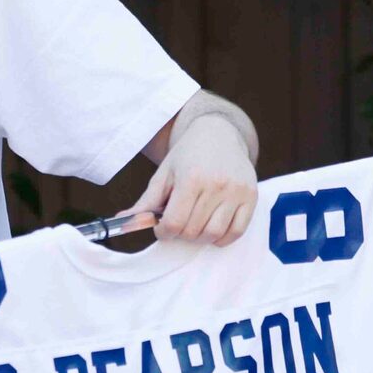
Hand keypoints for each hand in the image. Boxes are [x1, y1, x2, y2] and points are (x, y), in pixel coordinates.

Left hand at [123, 114, 257, 246]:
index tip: (162, 226)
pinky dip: (221, 237)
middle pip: (193, 232)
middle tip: (178, 222)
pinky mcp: (251, 197)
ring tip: (194, 223)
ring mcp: (236, 192)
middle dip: (180, 233)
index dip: (163, 231)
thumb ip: (146, 202)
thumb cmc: (187, 156)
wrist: (219, 134)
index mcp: (191, 178)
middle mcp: (217, 185)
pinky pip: (236, 232)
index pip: (174, 223)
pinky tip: (212, 227)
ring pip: (214, 234)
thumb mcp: (163, 175)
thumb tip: (122, 221)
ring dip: (199, 237)